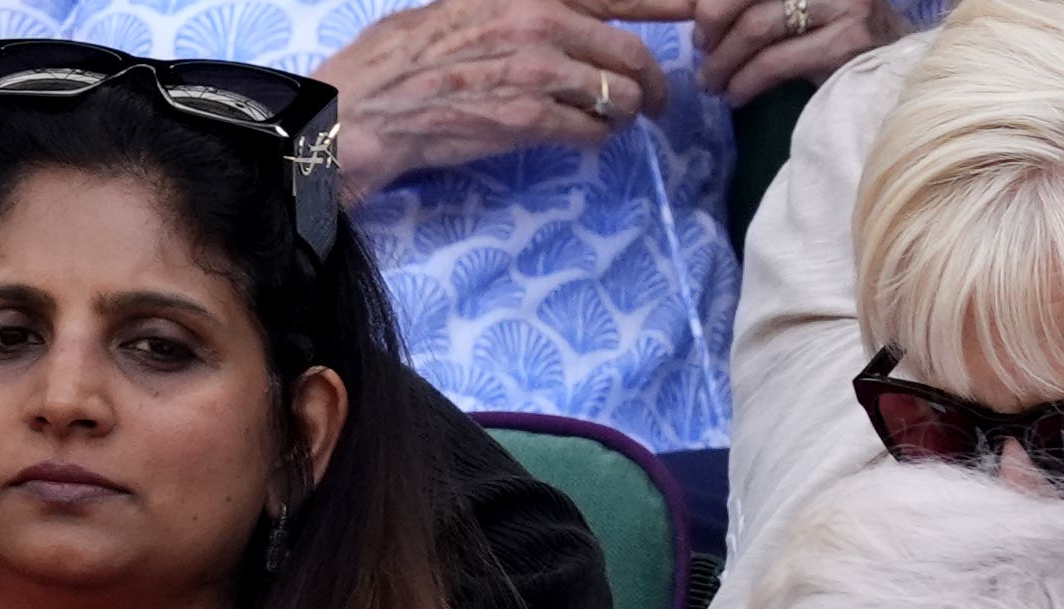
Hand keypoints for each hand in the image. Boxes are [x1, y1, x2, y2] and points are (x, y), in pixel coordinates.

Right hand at [317, 0, 687, 197]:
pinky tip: (590, 139)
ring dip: (627, 113)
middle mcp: (541, 24)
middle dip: (654, 81)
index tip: (700, 10)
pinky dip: (599, 137)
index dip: (669, 3)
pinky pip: (590, 129)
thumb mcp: (458, 7)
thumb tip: (547, 15)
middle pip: (630, 51)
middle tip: (657, 100)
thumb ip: (508, 7)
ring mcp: (537, 73)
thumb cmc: (398, 60)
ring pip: (618, 93)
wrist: (362, 109)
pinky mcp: (527, 120)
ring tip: (621, 122)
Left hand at [692, 0, 906, 108]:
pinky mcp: (847, 41)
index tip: (696, 23)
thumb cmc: (836, 32)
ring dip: (721, 63)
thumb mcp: (796, 6)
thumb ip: (751, 4)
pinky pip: (774, 62)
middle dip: (711, 27)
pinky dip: (744, 83)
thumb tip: (687, 8)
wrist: (895, 67)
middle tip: (703, 52)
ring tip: (712, 82)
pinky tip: (736, 95)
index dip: (713, 3)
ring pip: (755, 28)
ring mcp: (845, 3)